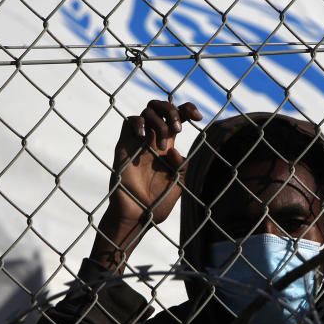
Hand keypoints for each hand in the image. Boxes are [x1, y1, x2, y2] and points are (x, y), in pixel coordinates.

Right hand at [108, 100, 202, 223]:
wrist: (138, 216)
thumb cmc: (158, 203)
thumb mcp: (179, 184)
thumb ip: (182, 167)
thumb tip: (174, 151)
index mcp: (168, 147)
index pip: (177, 117)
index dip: (187, 110)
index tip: (199, 117)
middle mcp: (153, 140)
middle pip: (161, 107)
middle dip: (172, 111)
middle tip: (178, 129)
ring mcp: (139, 142)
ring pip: (147, 111)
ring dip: (159, 123)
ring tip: (163, 147)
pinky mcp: (124, 146)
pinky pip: (129, 122)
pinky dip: (138, 124)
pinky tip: (145, 138)